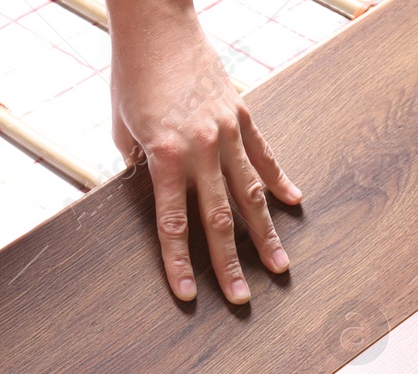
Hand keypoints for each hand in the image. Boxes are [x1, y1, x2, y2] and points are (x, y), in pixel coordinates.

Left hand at [108, 0, 302, 303]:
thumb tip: (153, 192)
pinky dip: (280, 180)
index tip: (189, 295)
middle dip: (230, 265)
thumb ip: (139, 166)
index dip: (179, 264)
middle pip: (219, 220)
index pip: (174, 225)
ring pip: (251, 195)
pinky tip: (294, 203)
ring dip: (266, 236)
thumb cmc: (132, 74)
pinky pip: (264, 155)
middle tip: (242, 300)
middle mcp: (201, 149)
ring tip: (281, 268)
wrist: (158, 23)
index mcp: (165, 156)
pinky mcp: (242, 114)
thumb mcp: (122, 128)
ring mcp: (226, 132)